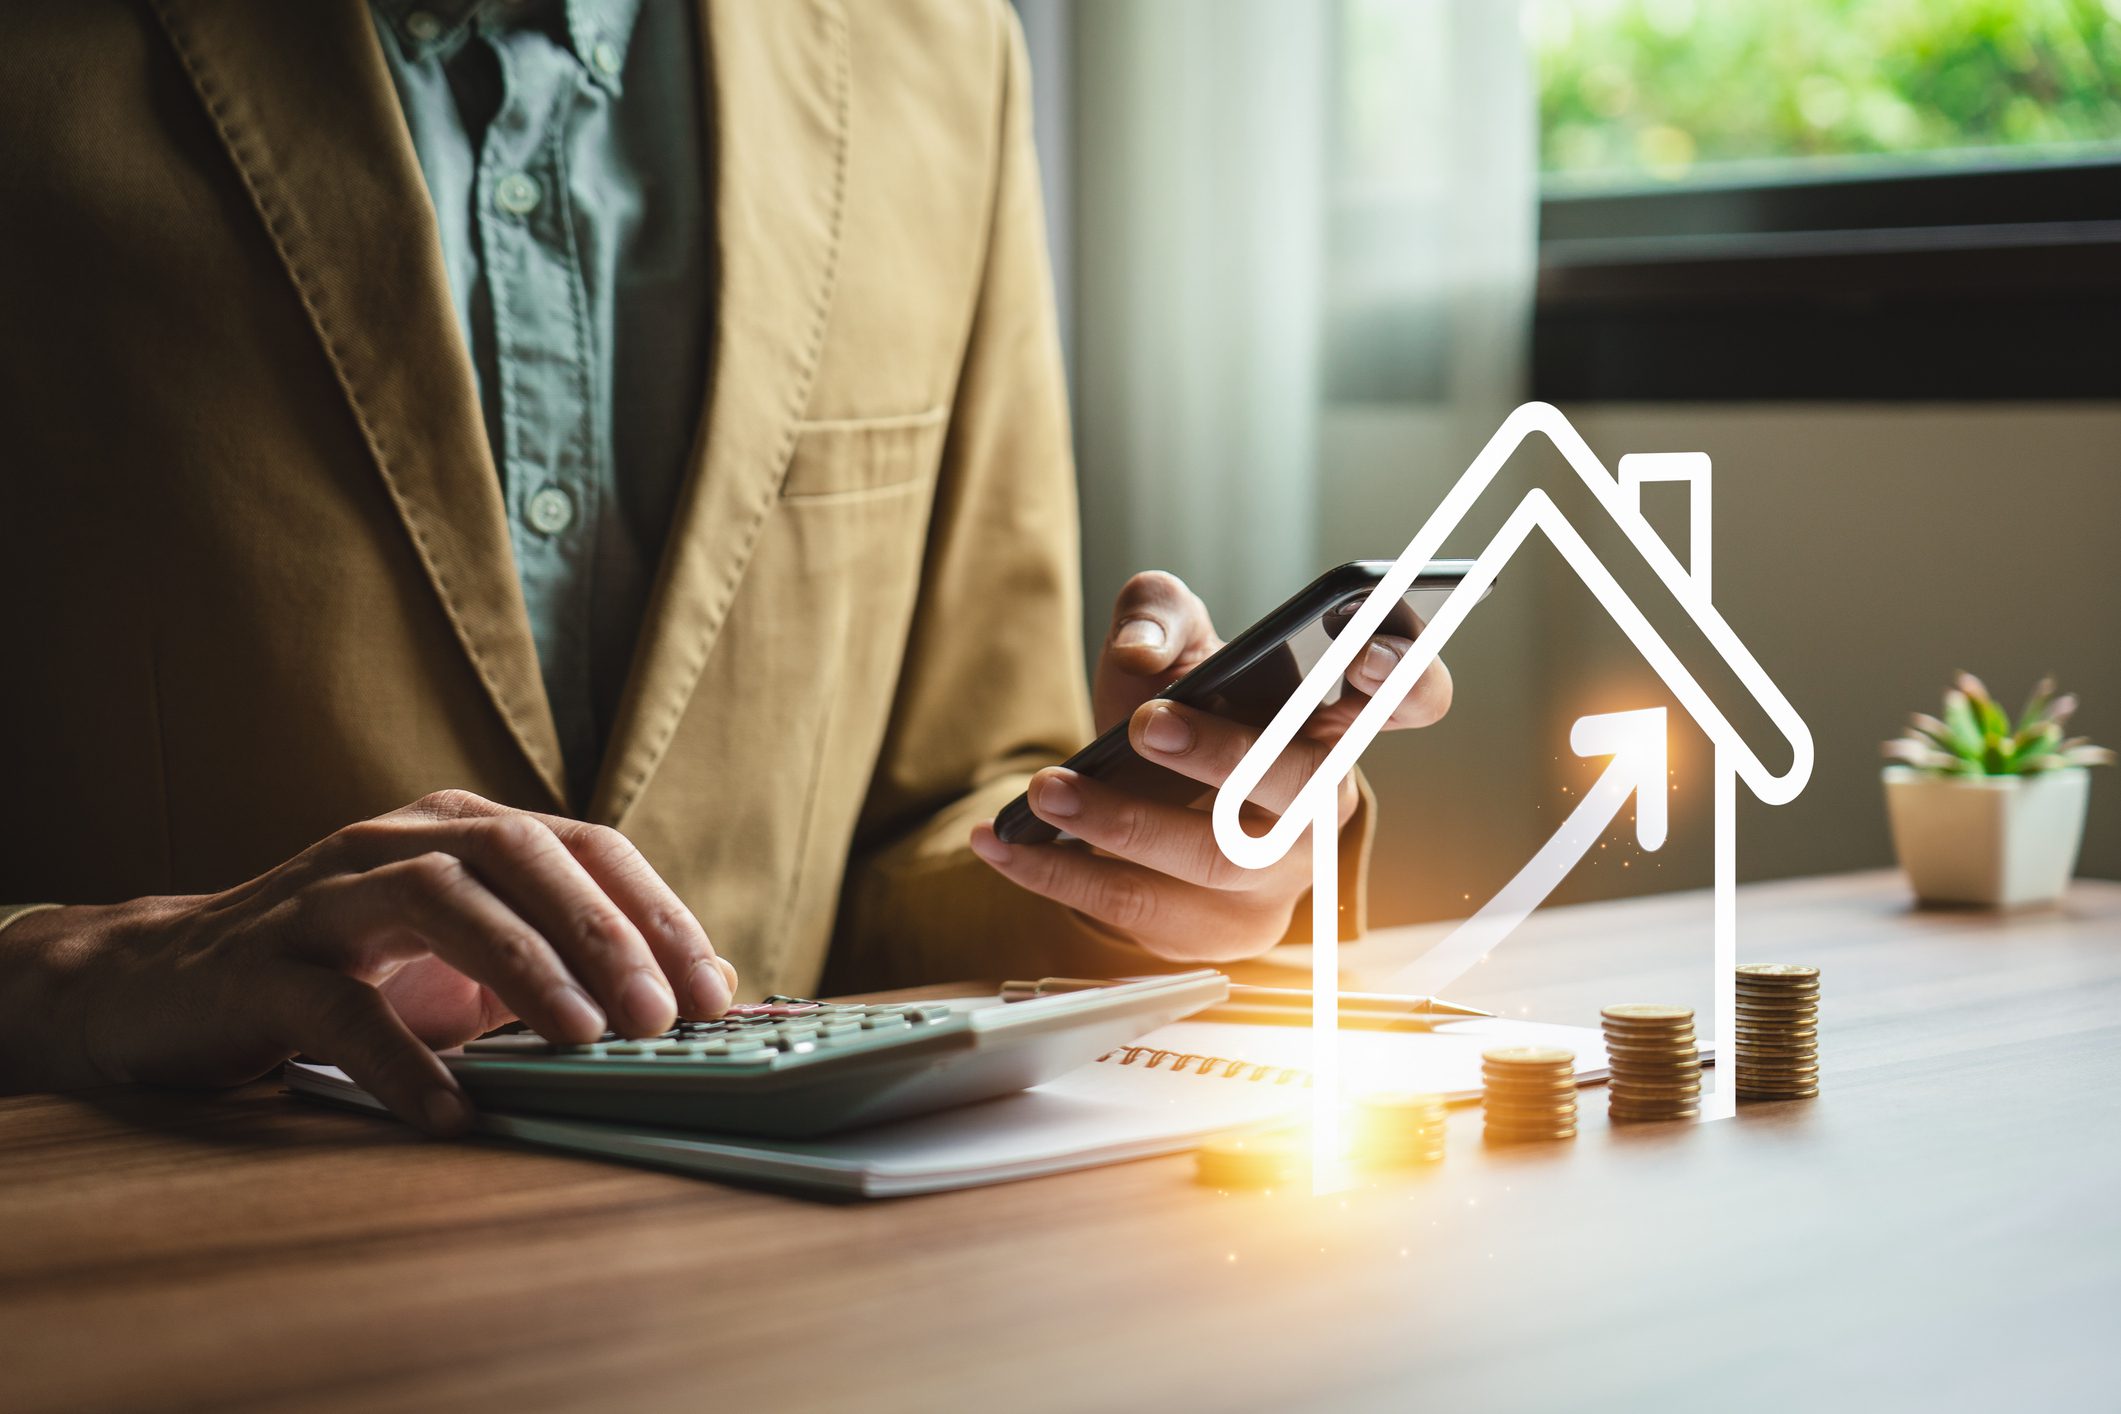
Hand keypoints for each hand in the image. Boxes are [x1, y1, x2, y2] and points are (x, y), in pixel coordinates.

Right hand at [0, 790, 735, 1134]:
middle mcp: (401, 840)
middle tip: (659, 1016)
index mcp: (465, 829)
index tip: (711, 991)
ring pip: (441, 899)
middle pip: (525, 857)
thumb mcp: (471, 959)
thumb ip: (572, 959)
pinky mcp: (261, 965)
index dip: (657, 914)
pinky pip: (342, 1006)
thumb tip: (704, 983)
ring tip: (582, 1042)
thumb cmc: (346, 969)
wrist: (166, 985)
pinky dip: (403, 1061)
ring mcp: (327, 894)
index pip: (588, 848)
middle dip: (605, 934)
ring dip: (525, 968)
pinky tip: (453, 1111)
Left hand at [970, 571, 1449, 962]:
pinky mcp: (1223, 930)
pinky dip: (1062, 874)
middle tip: (1148, 724)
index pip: (1412, 696)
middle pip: (1303, 788)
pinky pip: (1144, 910)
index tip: (1360, 657)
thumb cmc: (1179, 708)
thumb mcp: (1169, 638)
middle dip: (1225, 756)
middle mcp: (1326, 801)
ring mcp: (1281, 876)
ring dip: (1124, 824)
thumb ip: (1157, 612)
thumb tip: (1144, 654)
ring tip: (1049, 787)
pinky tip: (1003, 841)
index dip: (1404, 679)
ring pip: (1219, 860)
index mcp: (1338, 718)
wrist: (1140, 795)